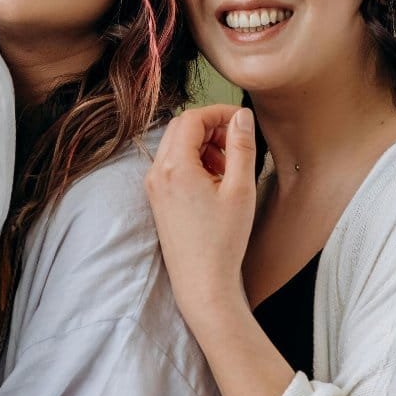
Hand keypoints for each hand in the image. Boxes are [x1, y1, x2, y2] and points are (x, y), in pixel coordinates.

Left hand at [145, 105, 259, 323]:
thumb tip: (241, 117)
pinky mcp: (157, 198)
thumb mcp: (240, 189)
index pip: (192, 118)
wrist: (201, 282)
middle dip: (210, 128)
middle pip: (180, 128)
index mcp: (175, 166)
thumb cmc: (222, 241)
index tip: (241, 121)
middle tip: (236, 145)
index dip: (219, 113)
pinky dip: (193, 162)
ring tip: (228, 168)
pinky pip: (172, 165)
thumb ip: (241, 146)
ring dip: (202, 145)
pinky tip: (214, 182)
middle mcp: (157, 173)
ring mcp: (154, 186)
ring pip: (176, 146)